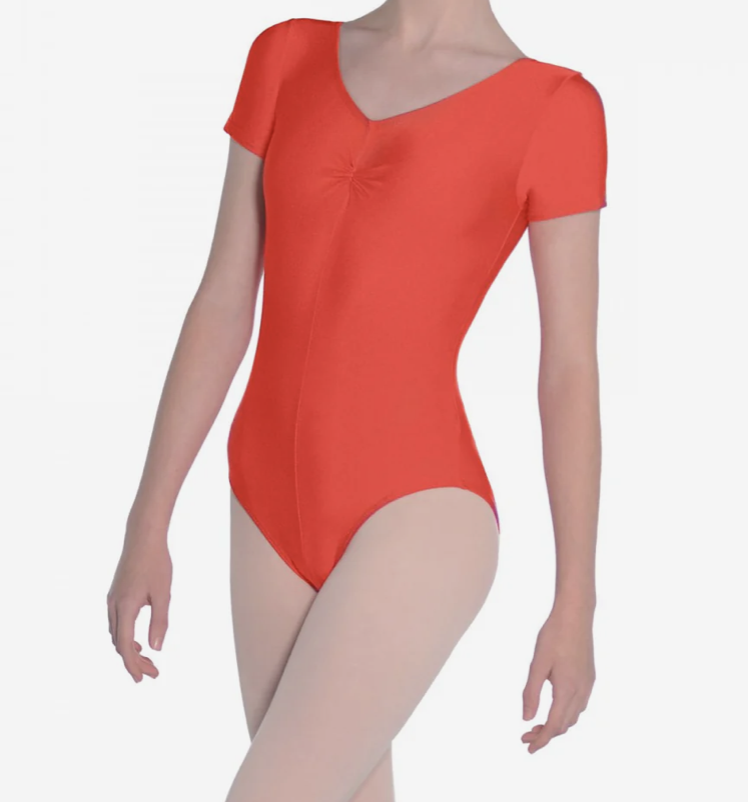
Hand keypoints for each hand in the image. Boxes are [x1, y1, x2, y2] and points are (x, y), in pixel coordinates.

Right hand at [107, 531, 171, 681]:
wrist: (143, 537)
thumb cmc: (156, 563)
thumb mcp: (163, 594)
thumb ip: (159, 622)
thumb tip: (155, 649)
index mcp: (125, 607)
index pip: (124, 646)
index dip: (133, 665)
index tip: (144, 679)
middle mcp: (114, 606)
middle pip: (119, 643)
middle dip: (135, 661)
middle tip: (153, 673)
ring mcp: (112, 600)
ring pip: (116, 634)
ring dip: (129, 649)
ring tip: (148, 660)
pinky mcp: (115, 594)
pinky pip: (116, 623)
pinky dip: (125, 636)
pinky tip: (138, 639)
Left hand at [521, 604, 595, 752]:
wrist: (576, 615)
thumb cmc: (553, 635)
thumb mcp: (537, 664)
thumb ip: (531, 692)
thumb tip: (527, 718)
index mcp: (567, 689)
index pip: (554, 725)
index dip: (541, 739)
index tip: (528, 748)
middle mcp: (581, 691)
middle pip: (564, 724)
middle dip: (546, 734)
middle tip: (525, 736)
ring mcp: (588, 684)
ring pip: (573, 716)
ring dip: (556, 725)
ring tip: (537, 724)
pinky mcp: (589, 676)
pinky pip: (579, 704)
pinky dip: (566, 713)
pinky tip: (554, 707)